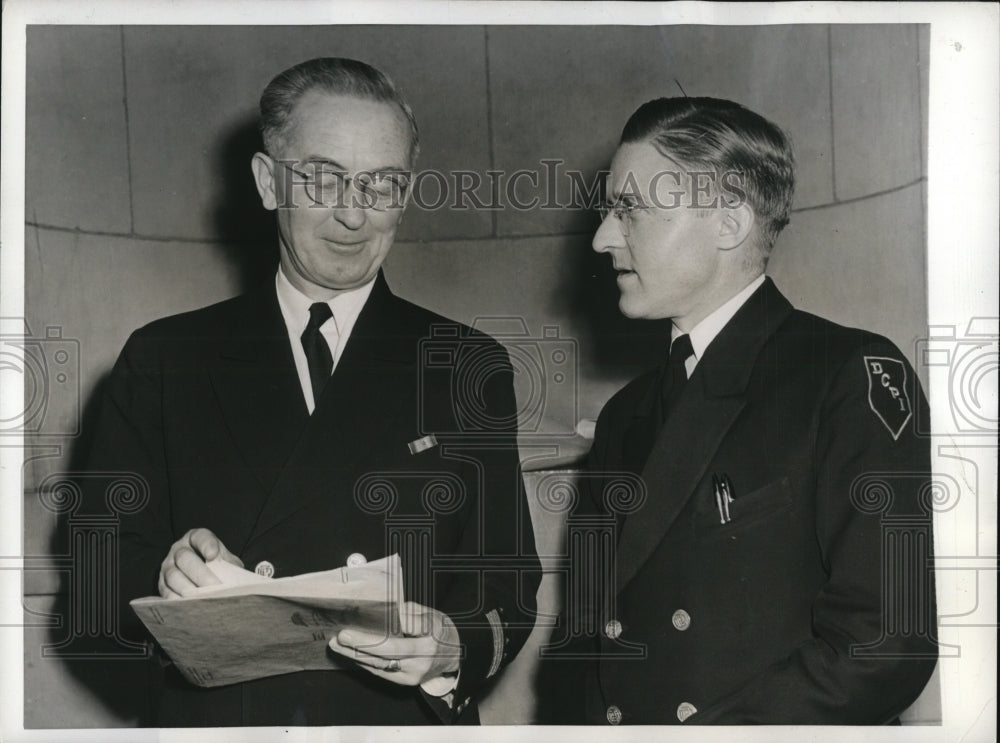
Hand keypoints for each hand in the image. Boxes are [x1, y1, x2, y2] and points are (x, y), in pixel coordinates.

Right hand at [158, 527, 242, 597]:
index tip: (213, 555)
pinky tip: (191, 607)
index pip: (200, 537)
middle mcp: (178, 550)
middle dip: (200, 574)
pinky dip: (179, 601)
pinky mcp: (162, 585)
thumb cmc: (216, 566)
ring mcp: (167, 567)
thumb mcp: (225, 560)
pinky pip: (166, 593)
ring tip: (204, 600)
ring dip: (189, 590)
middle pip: (185, 558)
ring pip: (173, 577)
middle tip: (214, 586)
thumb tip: (236, 580)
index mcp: (196, 538)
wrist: (200, 576)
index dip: (206, 545)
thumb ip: (230, 565)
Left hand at [329, 601, 460, 685]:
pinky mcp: (407, 681)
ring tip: (338, 645)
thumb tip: (385, 612)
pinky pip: (382, 672)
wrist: (453, 656)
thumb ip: (409, 612)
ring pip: (381, 664)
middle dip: (363, 643)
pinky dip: (364, 663)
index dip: (392, 624)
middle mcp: (424, 654)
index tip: (371, 618)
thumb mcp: (431, 614)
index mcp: (432, 631)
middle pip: (390, 650)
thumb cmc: (439, 630)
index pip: (412, 626)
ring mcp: (415, 671)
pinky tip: (351, 654)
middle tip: (342, 635)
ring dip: (356, 655)